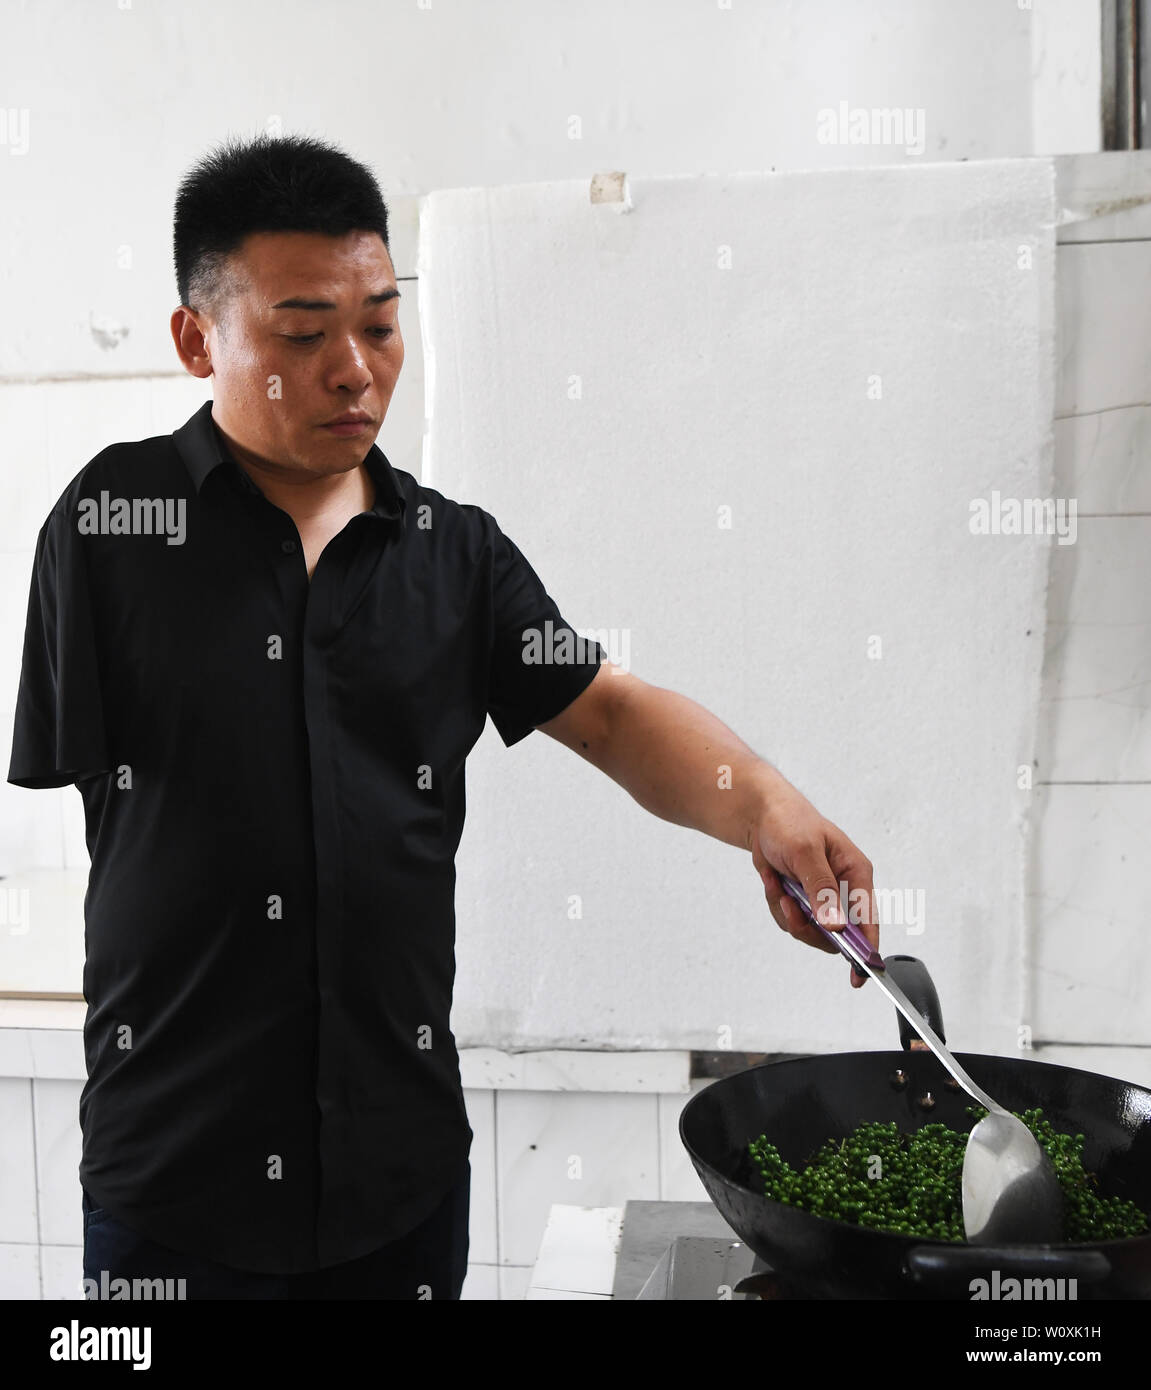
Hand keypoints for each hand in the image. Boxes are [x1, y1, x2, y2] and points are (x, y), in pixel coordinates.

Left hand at [747, 772, 879, 988]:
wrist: (761, 817)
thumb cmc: (789, 823)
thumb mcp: (805, 853)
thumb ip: (821, 890)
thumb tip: (836, 926)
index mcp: (856, 874)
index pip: (868, 919)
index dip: (867, 950)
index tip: (860, 974)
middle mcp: (844, 889)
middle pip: (837, 934)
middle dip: (809, 927)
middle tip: (791, 909)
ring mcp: (823, 897)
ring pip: (811, 930)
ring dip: (789, 913)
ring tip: (779, 886)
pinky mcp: (803, 901)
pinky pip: (791, 921)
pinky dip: (777, 905)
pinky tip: (773, 880)